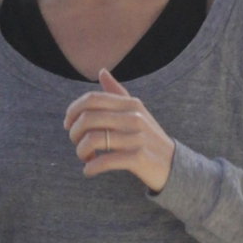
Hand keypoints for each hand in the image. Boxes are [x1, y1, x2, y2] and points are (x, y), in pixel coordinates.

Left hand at [64, 71, 175, 193]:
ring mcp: (137, 138)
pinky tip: (89, 171)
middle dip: (74, 133)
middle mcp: (134, 117)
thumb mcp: (136, 112)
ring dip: (81, 152)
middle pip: (88, 118)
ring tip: (85, 158)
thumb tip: (102, 71)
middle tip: (77, 144)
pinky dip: (91, 168)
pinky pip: (105, 161)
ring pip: (93, 140)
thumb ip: (117, 93)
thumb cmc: (148, 137)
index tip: (68, 124)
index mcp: (130, 104)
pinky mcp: (138, 158)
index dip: (73, 110)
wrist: (173, 164)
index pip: (92, 99)